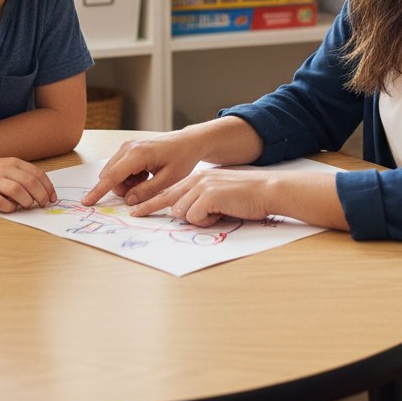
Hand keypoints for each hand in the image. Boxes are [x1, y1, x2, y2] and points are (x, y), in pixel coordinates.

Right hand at [0, 157, 57, 212]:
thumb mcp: (6, 167)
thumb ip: (22, 175)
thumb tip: (42, 190)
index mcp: (13, 163)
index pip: (37, 173)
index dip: (47, 187)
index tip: (52, 197)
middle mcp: (4, 170)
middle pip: (29, 182)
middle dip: (41, 195)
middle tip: (44, 204)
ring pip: (17, 190)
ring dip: (27, 201)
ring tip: (28, 206)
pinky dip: (9, 207)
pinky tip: (11, 208)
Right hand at [81, 130, 203, 206]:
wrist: (188, 142)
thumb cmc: (182, 158)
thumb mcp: (168, 180)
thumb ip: (147, 191)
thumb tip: (128, 200)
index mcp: (138, 154)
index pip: (112, 176)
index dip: (99, 191)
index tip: (86, 202)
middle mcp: (128, 147)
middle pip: (110, 175)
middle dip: (122, 189)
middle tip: (144, 189)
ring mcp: (128, 146)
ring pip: (114, 172)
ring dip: (126, 183)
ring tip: (147, 180)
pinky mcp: (129, 148)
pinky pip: (120, 168)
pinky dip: (129, 176)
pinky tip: (145, 175)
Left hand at [129, 168, 272, 225]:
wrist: (267, 190)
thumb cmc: (245, 197)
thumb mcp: (218, 195)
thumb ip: (200, 201)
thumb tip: (184, 213)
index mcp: (198, 178)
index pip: (169, 192)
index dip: (151, 203)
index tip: (135, 210)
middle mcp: (197, 179)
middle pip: (169, 200)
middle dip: (152, 209)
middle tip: (134, 215)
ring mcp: (202, 186)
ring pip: (182, 212)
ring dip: (198, 219)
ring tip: (217, 214)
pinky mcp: (209, 195)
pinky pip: (195, 217)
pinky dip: (207, 221)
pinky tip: (221, 214)